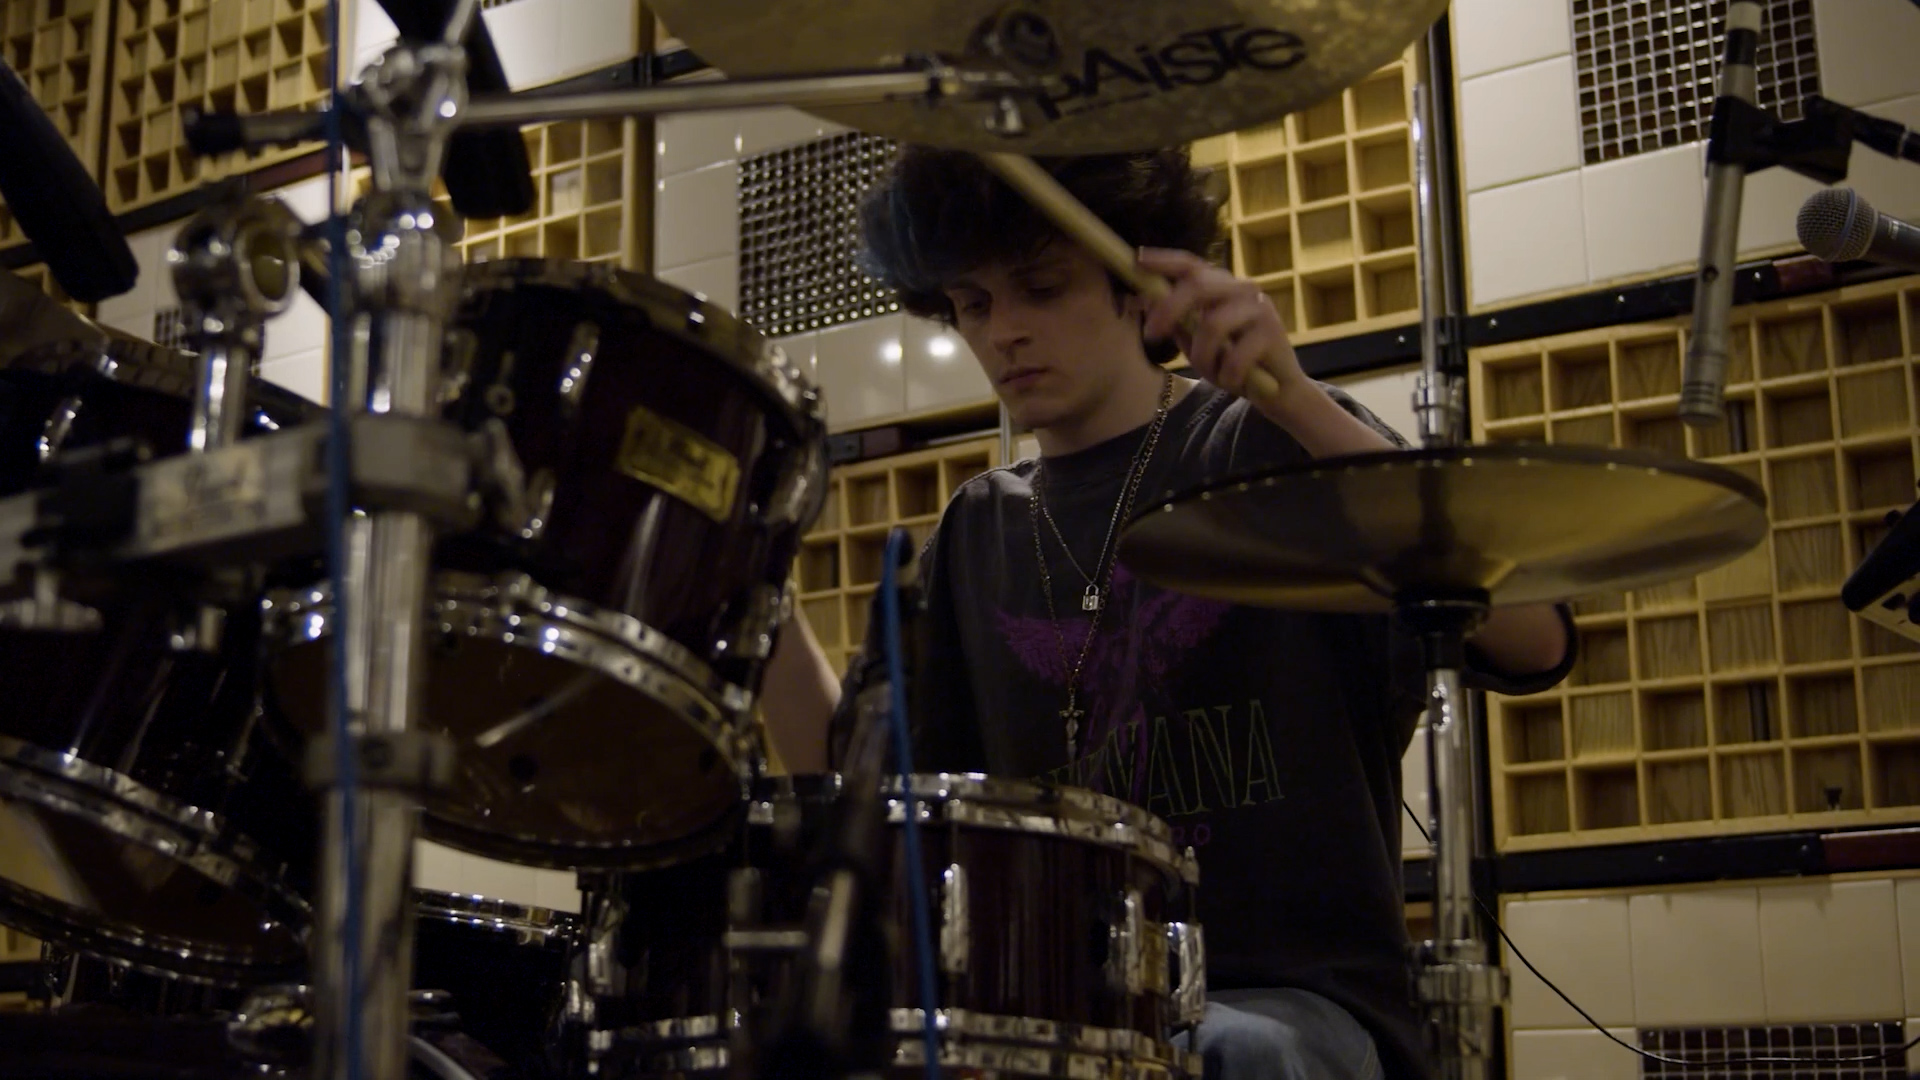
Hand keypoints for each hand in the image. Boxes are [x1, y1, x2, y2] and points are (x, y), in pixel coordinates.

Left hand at [1136, 247, 1310, 413]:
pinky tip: (1233, 381)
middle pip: (1199, 285)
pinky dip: (1226, 374)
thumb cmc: (1233, 364)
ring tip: (1211, 372)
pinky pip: (1234, 355)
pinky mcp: (1272, 332)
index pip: (1192, 265)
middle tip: (1150, 335)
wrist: (1277, 391)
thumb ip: (1177, 322)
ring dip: (1202, 356)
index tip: (1138, 259)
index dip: (1165, 260)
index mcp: (1222, 287)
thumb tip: (1145, 300)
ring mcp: (1260, 308)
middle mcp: (1242, 289)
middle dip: (1169, 309)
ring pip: (1213, 324)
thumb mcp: (1197, 343)